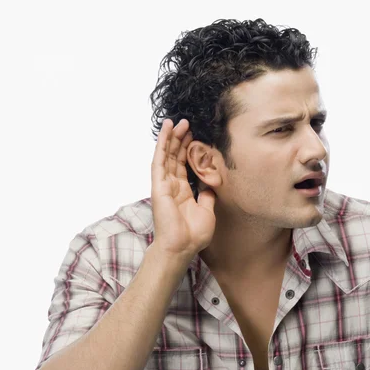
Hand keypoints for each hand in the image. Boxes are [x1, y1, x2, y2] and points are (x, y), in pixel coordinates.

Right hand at [150, 118, 216, 257]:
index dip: (188, 151)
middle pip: (174, 157)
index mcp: (183, 193)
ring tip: (177, 121)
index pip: (183, 166)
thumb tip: (210, 184)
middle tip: (188, 123)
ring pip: (166, 155)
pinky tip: (167, 130)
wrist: (182, 247)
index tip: (195, 137)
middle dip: (180, 140)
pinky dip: (162, 144)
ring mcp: (164, 185)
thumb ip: (207, 196)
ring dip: (171, 138)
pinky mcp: (159, 185)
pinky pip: (160, 160)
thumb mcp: (207, 211)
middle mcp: (172, 187)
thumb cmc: (193, 236)